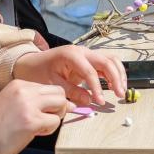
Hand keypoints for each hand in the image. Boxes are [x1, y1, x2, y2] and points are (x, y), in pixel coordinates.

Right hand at [0, 80, 73, 153]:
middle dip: (58, 107)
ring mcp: (28, 105)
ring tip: (39, 126)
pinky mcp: (32, 121)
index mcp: (18, 84)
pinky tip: (35, 133)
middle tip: (46, 119)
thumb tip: (69, 104)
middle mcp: (24, 91)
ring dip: (55, 117)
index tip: (39, 113)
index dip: (50, 102)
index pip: (48, 87)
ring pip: (61, 104)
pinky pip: (55, 122)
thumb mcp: (13, 104)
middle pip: (59, 92)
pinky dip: (49, 130)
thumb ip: (35, 100)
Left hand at [12, 45, 127, 105]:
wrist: (33, 63)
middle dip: (116, 78)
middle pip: (106, 61)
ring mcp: (87, 53)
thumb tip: (89, 101)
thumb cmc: (40, 72)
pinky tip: (116, 85)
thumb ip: (71, 92)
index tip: (100, 102)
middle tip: (120, 95)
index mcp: (71, 55)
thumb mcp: (53, 84)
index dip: (97, 88)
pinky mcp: (90, 59)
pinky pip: (107, 63)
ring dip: (119, 74)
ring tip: (121, 90)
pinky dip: (115, 72)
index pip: (90, 72)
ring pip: (111, 59)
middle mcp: (82, 51)